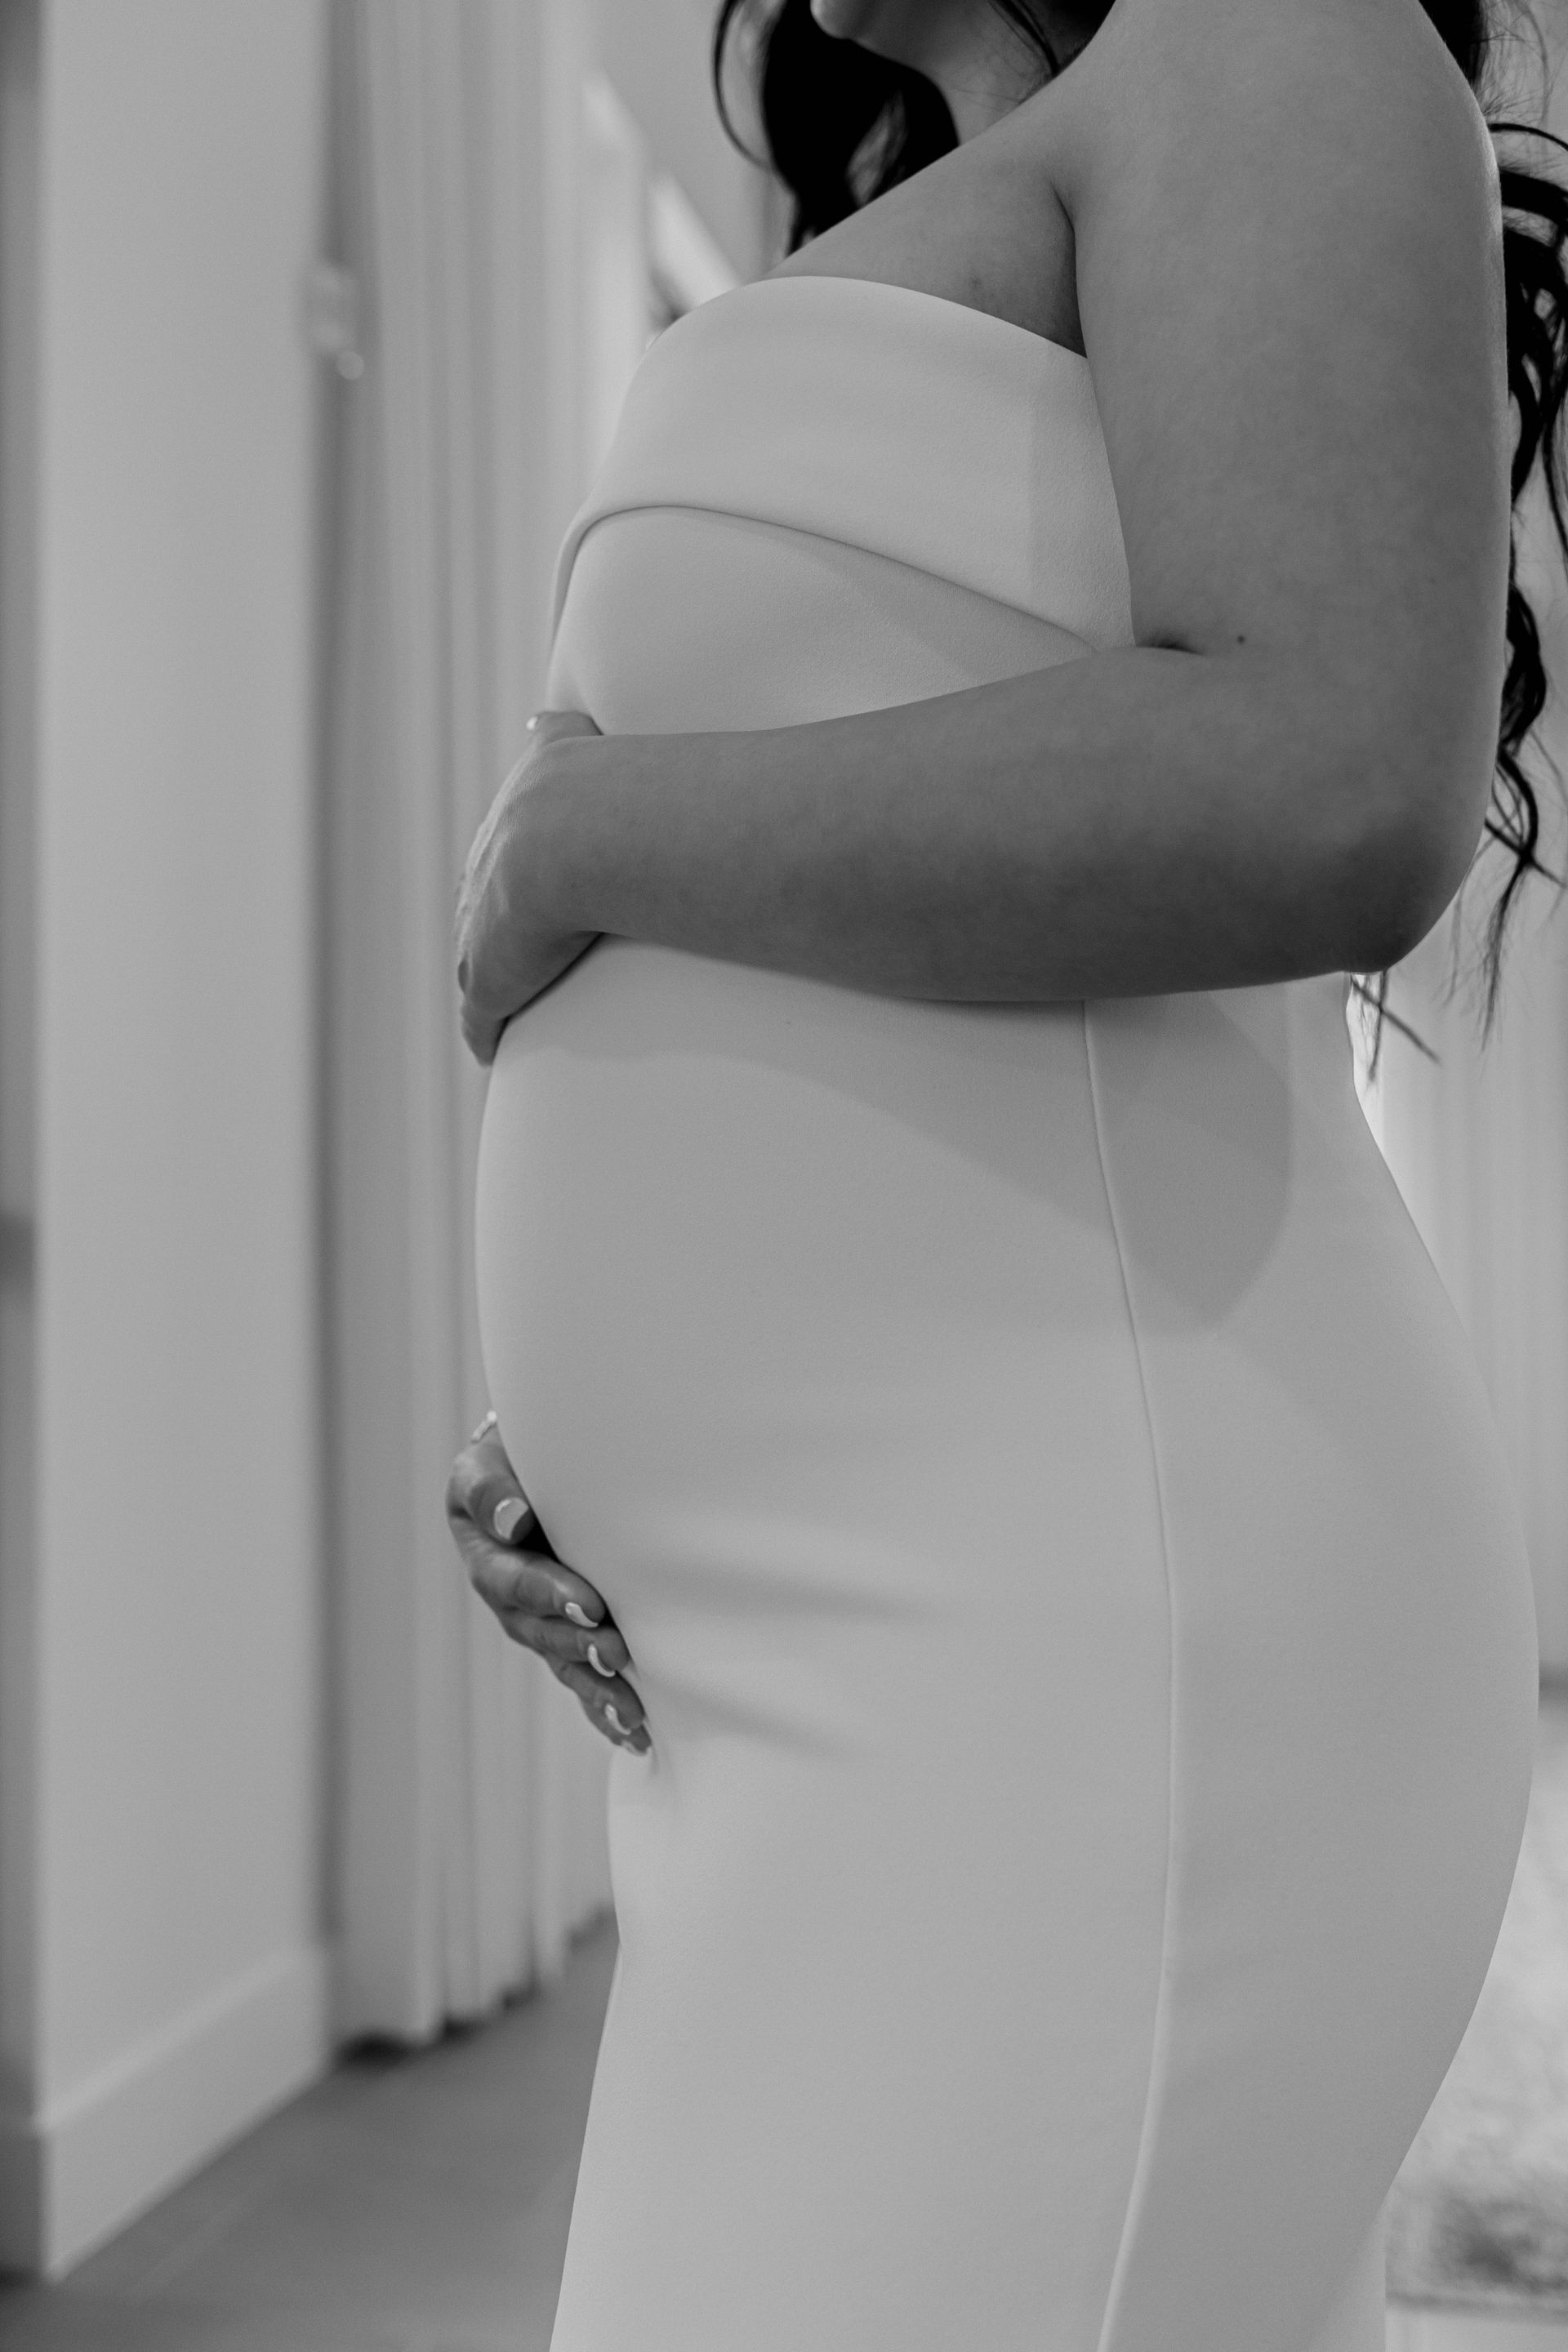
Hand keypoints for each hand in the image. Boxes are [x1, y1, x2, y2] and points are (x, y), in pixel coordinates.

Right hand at [445, 1418, 650, 1755]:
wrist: (543, 1459)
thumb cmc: (519, 1453)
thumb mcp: (491, 1461)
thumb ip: (492, 1488)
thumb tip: (512, 1521)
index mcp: (487, 1553)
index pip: (512, 1580)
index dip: (548, 1594)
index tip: (589, 1604)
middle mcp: (509, 1598)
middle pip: (539, 1632)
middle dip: (578, 1647)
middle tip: (618, 1653)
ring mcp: (540, 1621)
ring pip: (563, 1663)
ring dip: (597, 1689)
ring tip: (634, 1714)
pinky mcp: (570, 1635)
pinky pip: (582, 1678)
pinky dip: (605, 1709)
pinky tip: (637, 1735)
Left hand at [454, 709, 603, 1066]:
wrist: (575, 835)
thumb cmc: (602, 790)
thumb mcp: (571, 743)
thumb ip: (561, 731)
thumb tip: (545, 712)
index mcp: (507, 822)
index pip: (500, 847)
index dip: (511, 868)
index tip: (519, 883)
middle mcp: (483, 872)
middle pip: (481, 904)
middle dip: (493, 923)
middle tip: (519, 947)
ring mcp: (478, 930)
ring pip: (475, 962)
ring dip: (489, 981)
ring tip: (513, 1004)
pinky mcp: (485, 982)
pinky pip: (479, 1018)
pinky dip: (485, 1032)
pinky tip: (494, 1048)